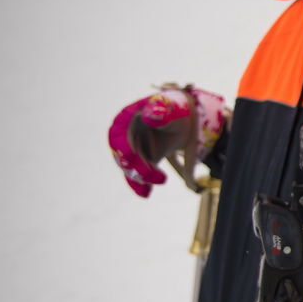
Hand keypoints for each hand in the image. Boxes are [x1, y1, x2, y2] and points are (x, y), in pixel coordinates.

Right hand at [107, 85, 226, 196]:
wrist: (182, 117)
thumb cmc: (174, 108)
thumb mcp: (171, 107)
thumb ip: (161, 110)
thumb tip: (150, 115)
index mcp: (125, 120)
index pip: (120, 139)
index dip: (127, 151)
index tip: (134, 159)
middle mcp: (123, 137)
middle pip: (123, 157)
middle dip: (137, 168)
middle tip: (158, 175)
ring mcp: (131, 150)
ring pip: (130, 169)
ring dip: (142, 177)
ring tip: (161, 179)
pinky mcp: (141, 161)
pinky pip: (137, 175)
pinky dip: (140, 185)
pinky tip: (146, 193)